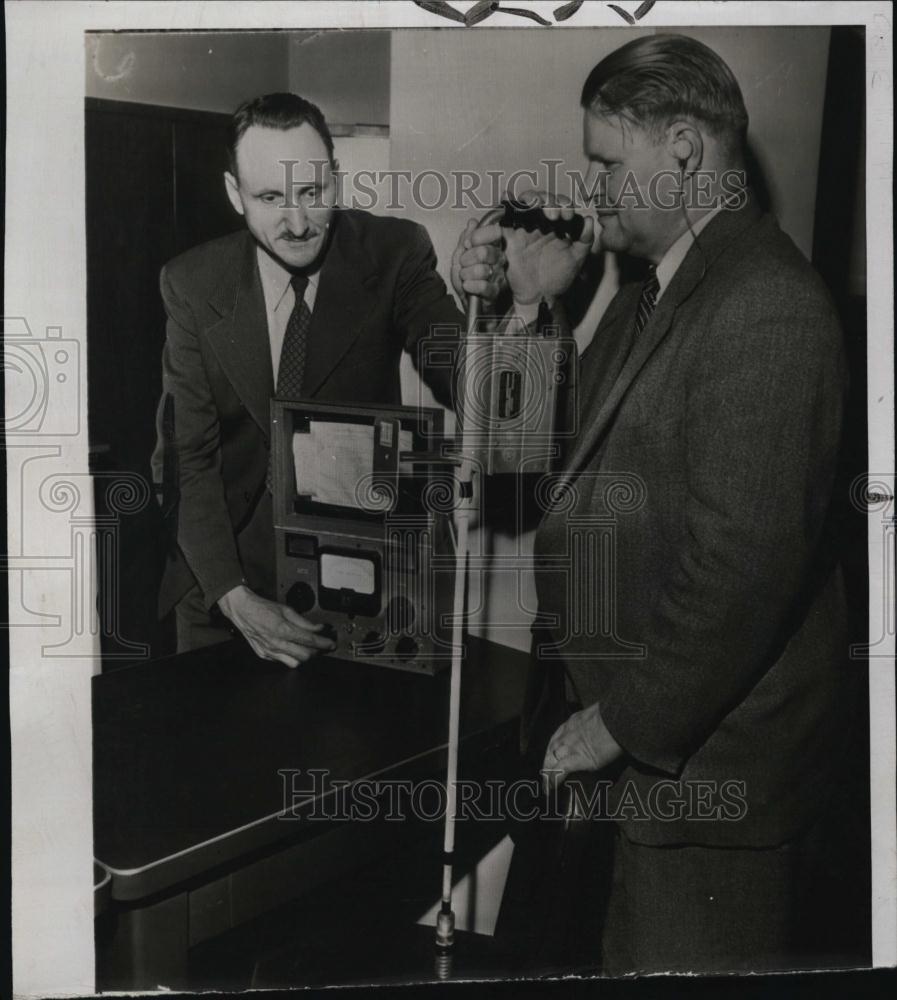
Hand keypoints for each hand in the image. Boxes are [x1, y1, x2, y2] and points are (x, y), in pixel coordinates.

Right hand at [218, 585, 335, 667]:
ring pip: (295, 663)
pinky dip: (291, 657)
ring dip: (305, 657)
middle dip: (317, 652)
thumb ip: (304, 622)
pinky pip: (283, 661)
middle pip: (305, 656)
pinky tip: (293, 649)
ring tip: (309, 649)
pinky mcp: (264, 655)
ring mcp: (269, 651)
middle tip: (323, 647)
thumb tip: (319, 628)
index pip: (310, 641)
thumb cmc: (263, 608)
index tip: (331, 644)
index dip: (324, 644)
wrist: (242, 610)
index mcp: (283, 629)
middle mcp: (276, 643)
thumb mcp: (287, 610)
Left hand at [451, 217, 507, 306]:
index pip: (495, 232)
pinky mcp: (495, 291)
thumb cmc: (466, 276)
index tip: (468, 243)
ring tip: (466, 276)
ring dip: (467, 274)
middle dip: (467, 258)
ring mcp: (498, 275)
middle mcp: (498, 259)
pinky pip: (484, 286)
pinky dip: (471, 286)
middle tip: (464, 263)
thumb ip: (466, 238)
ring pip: (482, 270)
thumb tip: (472, 223)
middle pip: (485, 251)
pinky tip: (467, 285)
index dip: (478, 236)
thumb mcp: (460, 254)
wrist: (466, 299)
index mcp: (492, 246)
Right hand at [502, 190, 593, 306]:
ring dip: (531, 199)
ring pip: (525, 202)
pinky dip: (505, 204)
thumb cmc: (558, 278)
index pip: (561, 205)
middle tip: (553, 215)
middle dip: (549, 201)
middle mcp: (542, 222)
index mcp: (558, 226)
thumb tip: (589, 220)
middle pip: (543, 199)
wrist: (539, 296)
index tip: (567, 217)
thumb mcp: (576, 259)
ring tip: (535, 205)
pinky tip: (507, 198)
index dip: (564, 205)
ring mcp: (525, 227)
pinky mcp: (510, 235)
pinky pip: (505, 217)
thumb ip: (585, 240)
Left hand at [541, 700, 623, 794]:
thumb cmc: (611, 717)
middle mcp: (566, 734)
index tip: (553, 756)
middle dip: (546, 763)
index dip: (553, 749)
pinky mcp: (577, 759)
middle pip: (550, 751)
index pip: (556, 738)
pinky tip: (551, 788)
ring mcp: (569, 746)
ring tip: (546, 786)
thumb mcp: (596, 715)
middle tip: (545, 774)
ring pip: (551, 761)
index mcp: (571, 723)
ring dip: (547, 774)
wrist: (616, 720)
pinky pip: (560, 771)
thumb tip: (597, 728)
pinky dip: (554, 780)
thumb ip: (591, 723)